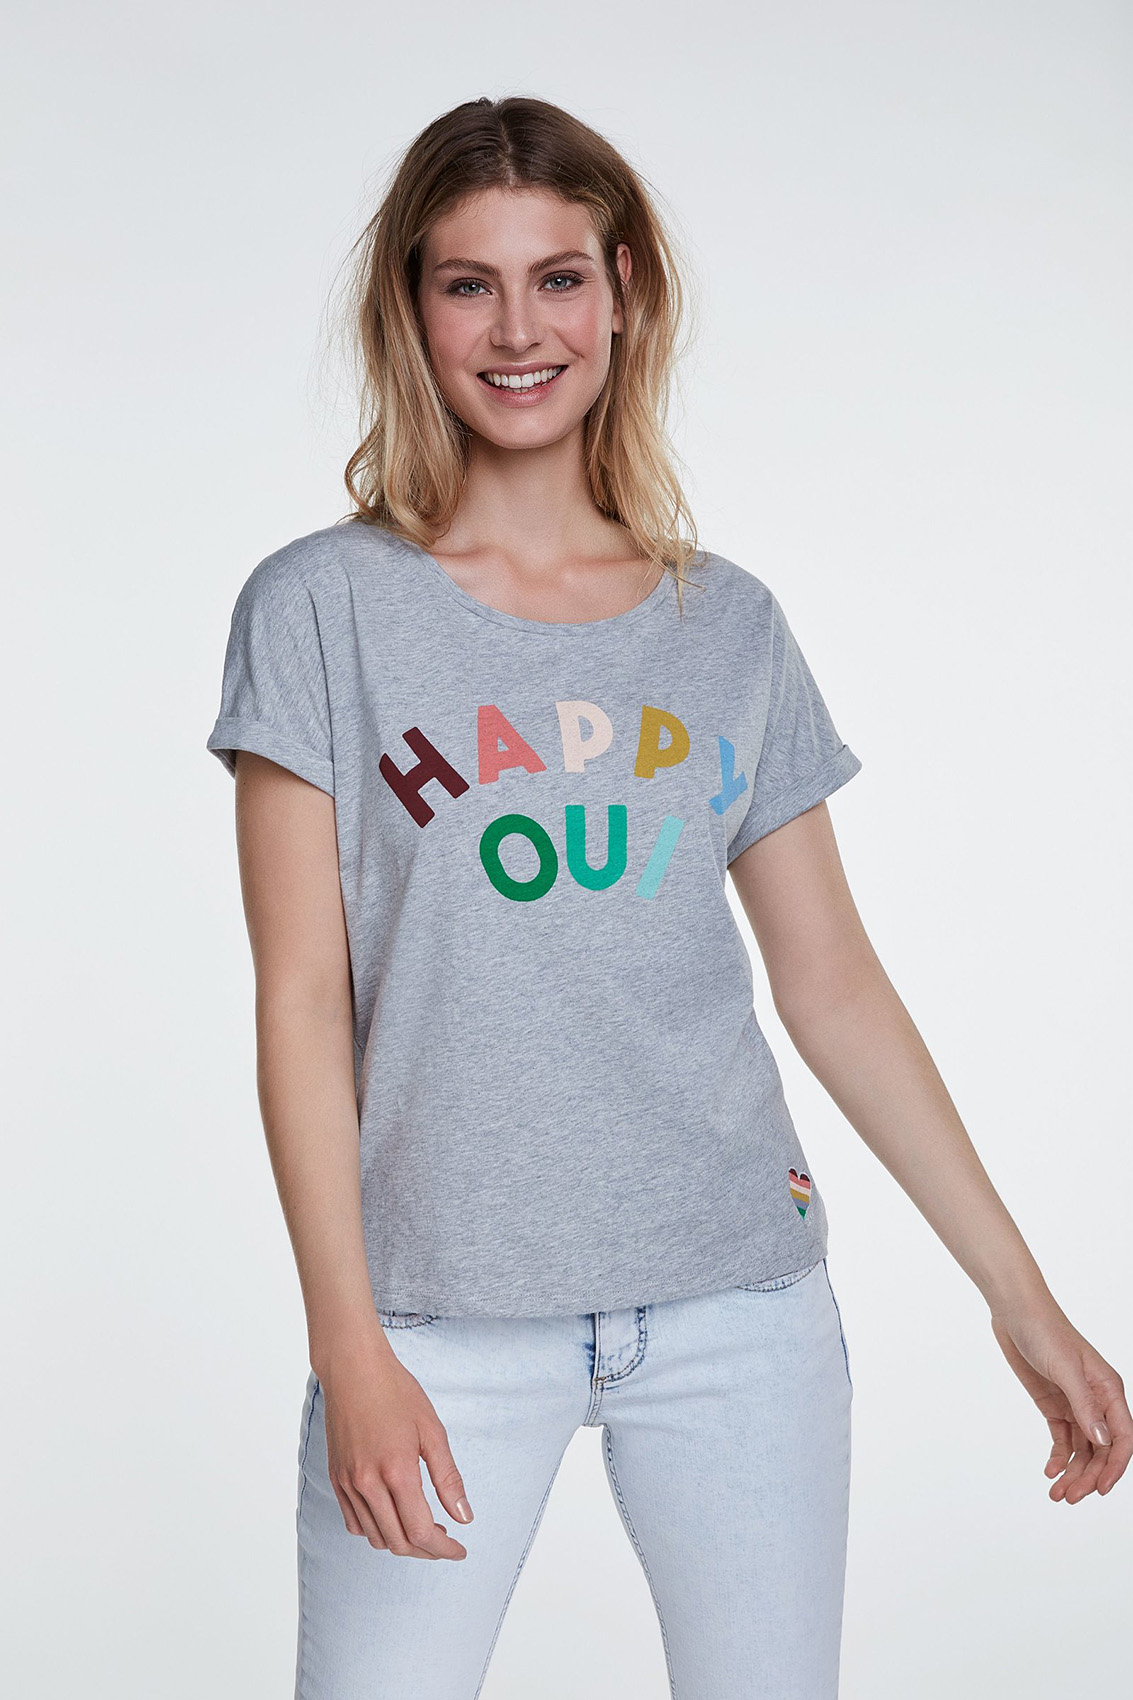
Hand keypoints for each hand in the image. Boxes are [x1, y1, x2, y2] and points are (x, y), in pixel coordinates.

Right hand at [318, 1331, 473, 1558]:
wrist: (353, 1369)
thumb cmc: (396, 1392)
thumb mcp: (432, 1430)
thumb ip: (448, 1478)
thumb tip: (464, 1518)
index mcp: (397, 1471)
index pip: (421, 1531)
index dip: (444, 1549)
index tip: (460, 1550)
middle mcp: (367, 1483)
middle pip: (398, 1542)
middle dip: (426, 1551)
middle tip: (446, 1542)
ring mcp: (348, 1483)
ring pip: (375, 1537)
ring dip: (402, 1543)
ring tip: (423, 1528)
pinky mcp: (336, 1478)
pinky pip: (354, 1522)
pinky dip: (376, 1530)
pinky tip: (393, 1516)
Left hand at [989, 1298, 1130, 1501]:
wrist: (1015, 1312)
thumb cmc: (1046, 1331)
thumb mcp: (1066, 1368)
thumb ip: (1084, 1405)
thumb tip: (1103, 1441)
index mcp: (1109, 1390)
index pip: (1121, 1437)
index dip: (1114, 1467)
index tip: (1100, 1490)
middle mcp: (1096, 1400)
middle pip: (1100, 1449)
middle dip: (1088, 1476)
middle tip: (1069, 1498)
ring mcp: (1074, 1404)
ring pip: (1081, 1448)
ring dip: (1072, 1472)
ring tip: (1057, 1494)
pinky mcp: (1053, 1405)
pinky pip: (1062, 1438)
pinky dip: (1058, 1457)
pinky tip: (1050, 1471)